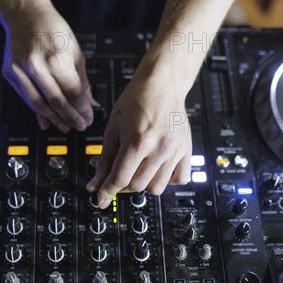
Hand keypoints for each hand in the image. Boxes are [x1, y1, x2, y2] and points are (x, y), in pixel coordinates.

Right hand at [1, 7, 97, 132]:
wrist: (25, 14)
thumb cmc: (53, 29)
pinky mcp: (10, 73)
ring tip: (65, 127)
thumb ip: (82, 80)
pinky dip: (37, 111)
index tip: (89, 118)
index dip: (82, 109)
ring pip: (38, 104)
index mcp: (56, 59)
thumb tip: (90, 103)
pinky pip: (25, 97)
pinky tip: (46, 120)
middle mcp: (36, 66)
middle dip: (70, 117)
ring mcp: (20, 70)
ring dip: (54, 119)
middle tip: (79, 126)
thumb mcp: (74, 51)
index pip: (73, 92)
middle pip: (56, 101)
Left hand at [86, 59, 191, 208]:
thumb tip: (96, 183)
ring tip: (138, 169)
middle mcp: (159, 148)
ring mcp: (175, 151)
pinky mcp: (187, 150)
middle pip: (137, 186)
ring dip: (144, 184)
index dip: (107, 191)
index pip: (120, 178)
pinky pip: (180, 179)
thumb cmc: (136, 100)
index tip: (100, 198)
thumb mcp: (113, 128)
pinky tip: (158, 169)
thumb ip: (104, 158)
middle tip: (117, 176)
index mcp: (137, 141)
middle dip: (122, 186)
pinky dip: (168, 180)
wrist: (162, 84)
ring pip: (157, 187)